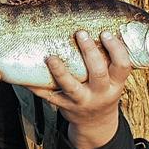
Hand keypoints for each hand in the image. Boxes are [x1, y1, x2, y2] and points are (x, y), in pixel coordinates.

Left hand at [28, 31, 131, 148]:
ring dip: (60, 71)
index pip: (122, 66)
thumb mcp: (113, 81)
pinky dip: (36, 86)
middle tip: (80, 33)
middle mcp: (100, 93)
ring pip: (71, 86)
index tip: (105, 33)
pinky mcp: (63, 105)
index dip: (116, 49)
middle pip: (98, 73)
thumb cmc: (103, 91)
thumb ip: (108, 61)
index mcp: (115, 84)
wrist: (95, 123)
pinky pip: (47, 95)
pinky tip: (25, 76)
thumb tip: (98, 24)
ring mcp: (81, 101)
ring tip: (51, 57)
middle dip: (89, 52)